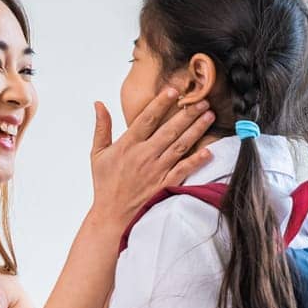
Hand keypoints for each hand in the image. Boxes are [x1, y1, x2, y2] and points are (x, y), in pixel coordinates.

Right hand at [88, 89, 214, 224]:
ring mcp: (156, 171)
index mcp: (127, 145)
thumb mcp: (97, 154)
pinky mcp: (165, 185)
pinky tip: (209, 150)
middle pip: (169, 130)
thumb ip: (102, 127)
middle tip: (202, 99)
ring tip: (209, 116)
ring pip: (180, 146)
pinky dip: (196, 161)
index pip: (146, 119)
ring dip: (196, 130)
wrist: (112, 216)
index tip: (174, 90)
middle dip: (187, 113)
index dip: (161, 103)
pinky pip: (183, 170)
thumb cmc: (105, 185)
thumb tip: (99, 104)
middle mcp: (144, 156)